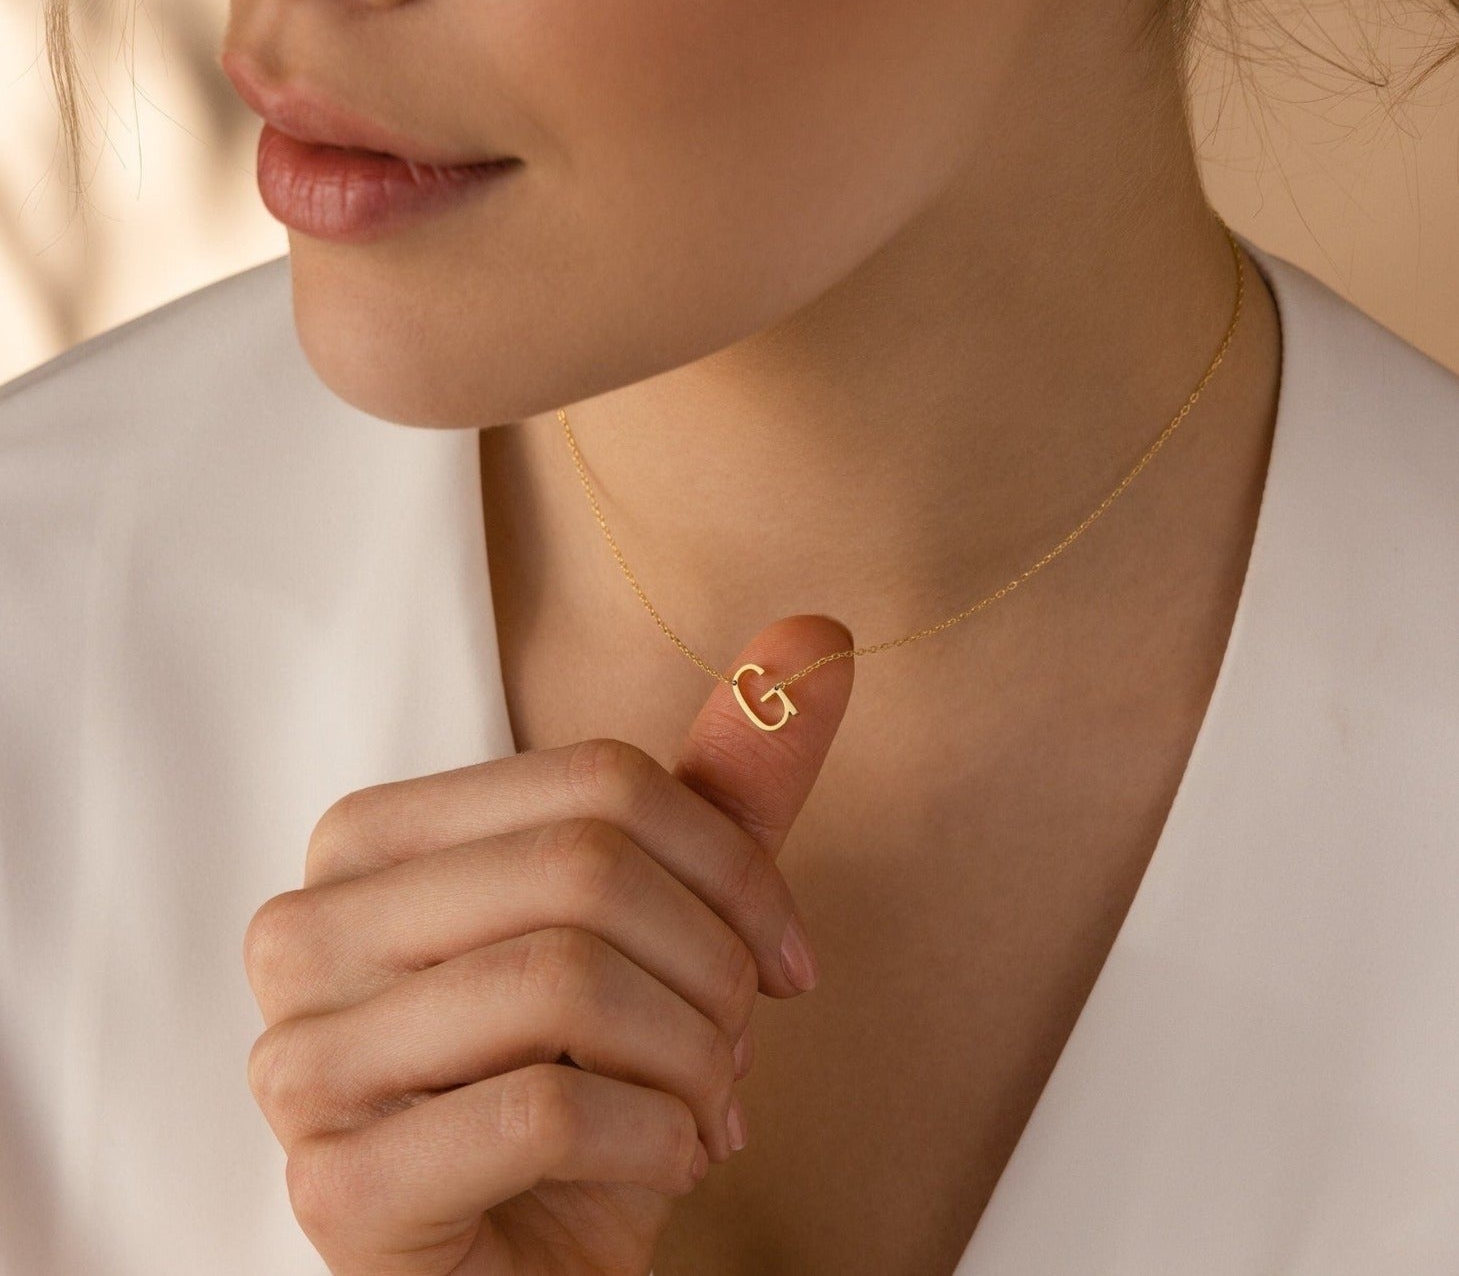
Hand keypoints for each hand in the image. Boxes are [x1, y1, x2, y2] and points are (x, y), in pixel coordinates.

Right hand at [243, 613, 854, 1274]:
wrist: (525, 1267)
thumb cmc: (586, 1083)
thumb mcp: (660, 924)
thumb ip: (722, 789)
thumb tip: (814, 632)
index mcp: (374, 841)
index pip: (596, 782)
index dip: (732, 867)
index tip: (788, 958)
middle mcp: (306, 930)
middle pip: (583, 868)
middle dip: (711, 970)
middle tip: (737, 1047)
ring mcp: (301, 1059)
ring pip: (565, 981)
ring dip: (690, 1059)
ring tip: (702, 1106)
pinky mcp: (332, 1188)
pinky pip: (544, 1114)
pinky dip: (651, 1142)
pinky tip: (659, 1166)